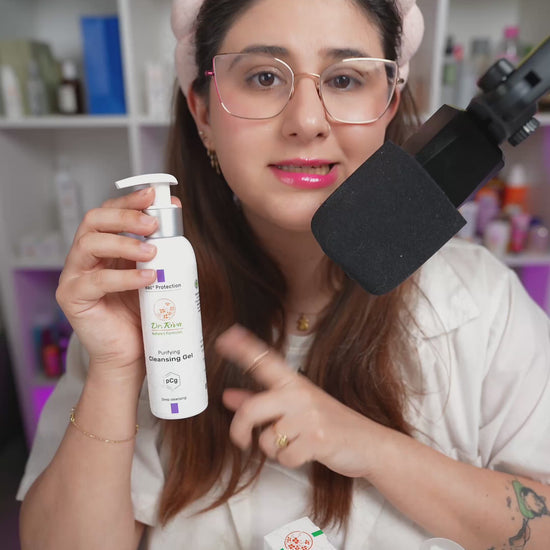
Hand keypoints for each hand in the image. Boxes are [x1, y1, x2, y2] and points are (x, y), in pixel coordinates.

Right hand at [56, 187, 180, 377]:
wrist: (131, 354)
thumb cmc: (142, 313)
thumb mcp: (155, 272)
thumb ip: (161, 245)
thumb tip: (176, 210)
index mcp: (103, 247)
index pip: (109, 213)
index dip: (129, 201)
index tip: (154, 195)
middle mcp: (84, 257)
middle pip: (94, 221)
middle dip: (125, 217)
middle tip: (153, 224)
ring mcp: (74, 276)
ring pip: (90, 244)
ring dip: (124, 243)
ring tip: (152, 251)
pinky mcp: (73, 298)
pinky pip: (97, 281)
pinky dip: (125, 276)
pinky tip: (148, 278)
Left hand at [216, 325, 385, 478]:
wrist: (368, 443)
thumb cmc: (330, 423)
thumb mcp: (295, 407)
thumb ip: (259, 400)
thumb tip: (229, 396)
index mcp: (293, 383)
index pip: (265, 361)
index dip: (244, 350)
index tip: (225, 338)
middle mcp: (300, 394)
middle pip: (252, 408)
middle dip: (240, 428)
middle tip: (241, 438)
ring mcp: (309, 416)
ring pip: (267, 440)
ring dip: (274, 450)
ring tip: (292, 443)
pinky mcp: (318, 438)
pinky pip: (285, 457)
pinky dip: (290, 461)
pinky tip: (304, 453)